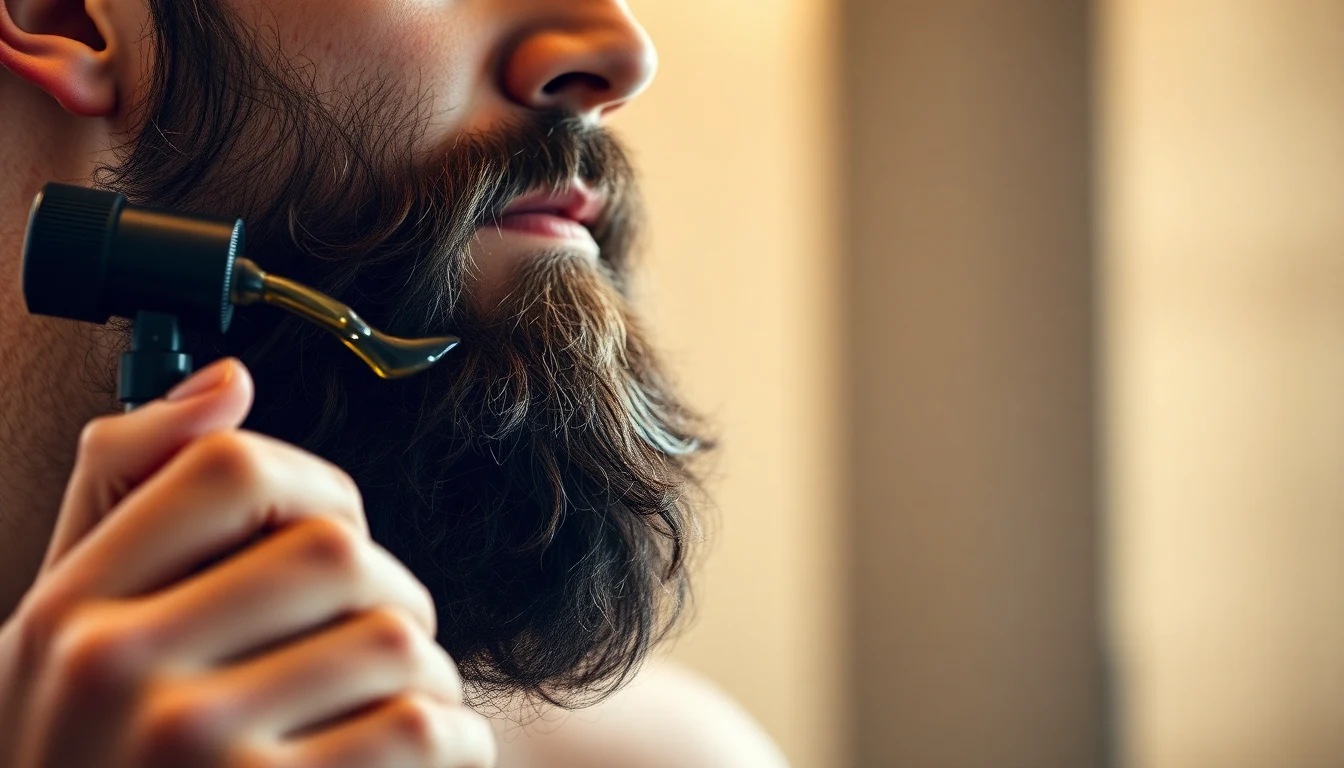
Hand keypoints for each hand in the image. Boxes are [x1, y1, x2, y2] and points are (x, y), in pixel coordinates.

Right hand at [0, 358, 495, 767]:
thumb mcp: (71, 644)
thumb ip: (129, 498)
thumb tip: (229, 377)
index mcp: (67, 615)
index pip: (232, 468)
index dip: (319, 488)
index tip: (337, 536)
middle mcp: (114, 674)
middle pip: (338, 550)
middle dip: (390, 596)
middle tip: (387, 646)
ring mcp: (192, 751)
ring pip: (399, 639)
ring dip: (430, 678)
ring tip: (402, 714)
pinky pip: (425, 729)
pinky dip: (454, 745)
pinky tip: (425, 767)